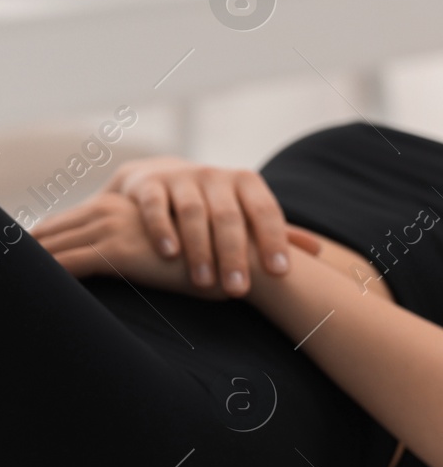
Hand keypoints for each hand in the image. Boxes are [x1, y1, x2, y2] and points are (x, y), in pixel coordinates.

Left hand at [33, 191, 234, 299]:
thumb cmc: (206, 260)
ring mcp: (111, 227)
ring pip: (55, 244)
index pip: (66, 221)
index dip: (39, 235)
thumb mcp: (165, 248)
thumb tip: (124, 263)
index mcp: (118, 207)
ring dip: (25, 260)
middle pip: (53, 229)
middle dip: (21, 245)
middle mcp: (111, 210)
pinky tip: (23, 285)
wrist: (238, 257)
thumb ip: (138, 247)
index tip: (11, 246)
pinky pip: (70, 263)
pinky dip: (45, 274)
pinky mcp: (117, 250)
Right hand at [105, 156, 292, 296]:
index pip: (264, 211)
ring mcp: (180, 178)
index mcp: (245, 182)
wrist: (156, 181)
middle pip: (229, 216)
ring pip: (193, 212)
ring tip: (203, 282)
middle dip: (234, 254)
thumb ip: (273, 231)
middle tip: (238, 290)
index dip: (273, 240)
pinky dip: (162, 228)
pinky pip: (156, 205)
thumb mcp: (243, 212)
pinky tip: (169, 254)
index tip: (278, 273)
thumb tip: (317, 250)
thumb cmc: (210, 206)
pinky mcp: (149, 185)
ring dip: (199, 248)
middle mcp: (214, 176)